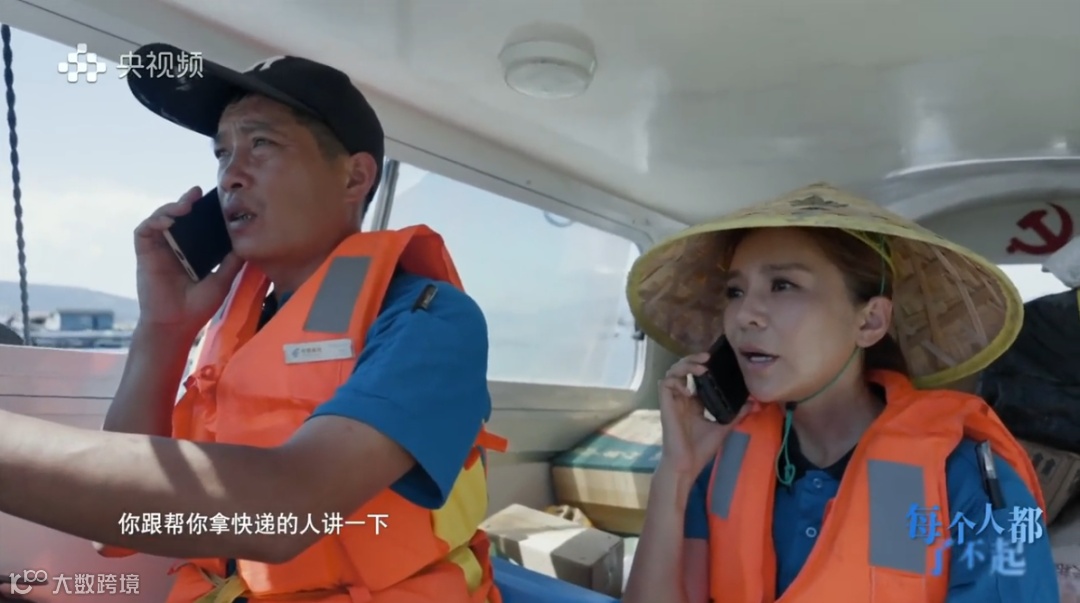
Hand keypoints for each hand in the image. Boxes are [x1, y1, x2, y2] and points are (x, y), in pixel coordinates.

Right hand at [132, 186, 243, 337]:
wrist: (177, 325)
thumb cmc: (198, 306)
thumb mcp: (222, 279)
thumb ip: (232, 261)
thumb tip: (247, 242)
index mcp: (192, 250)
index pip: (196, 223)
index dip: (202, 209)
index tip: (214, 198)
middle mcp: (174, 246)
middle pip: (178, 216)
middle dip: (186, 201)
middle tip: (197, 193)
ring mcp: (159, 249)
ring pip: (160, 218)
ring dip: (170, 208)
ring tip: (185, 206)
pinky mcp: (144, 254)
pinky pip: (144, 231)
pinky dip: (154, 222)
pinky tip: (168, 221)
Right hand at [658, 352, 760, 476]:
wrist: (687, 464)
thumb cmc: (701, 449)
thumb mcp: (724, 427)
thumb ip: (737, 414)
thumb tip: (754, 402)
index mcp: (693, 403)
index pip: (695, 377)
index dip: (703, 366)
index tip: (717, 361)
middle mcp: (682, 398)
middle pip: (683, 369)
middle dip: (693, 359)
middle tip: (707, 356)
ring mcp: (673, 401)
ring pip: (673, 372)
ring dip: (685, 365)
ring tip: (701, 366)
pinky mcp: (665, 404)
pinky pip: (666, 383)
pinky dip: (677, 379)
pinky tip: (690, 385)